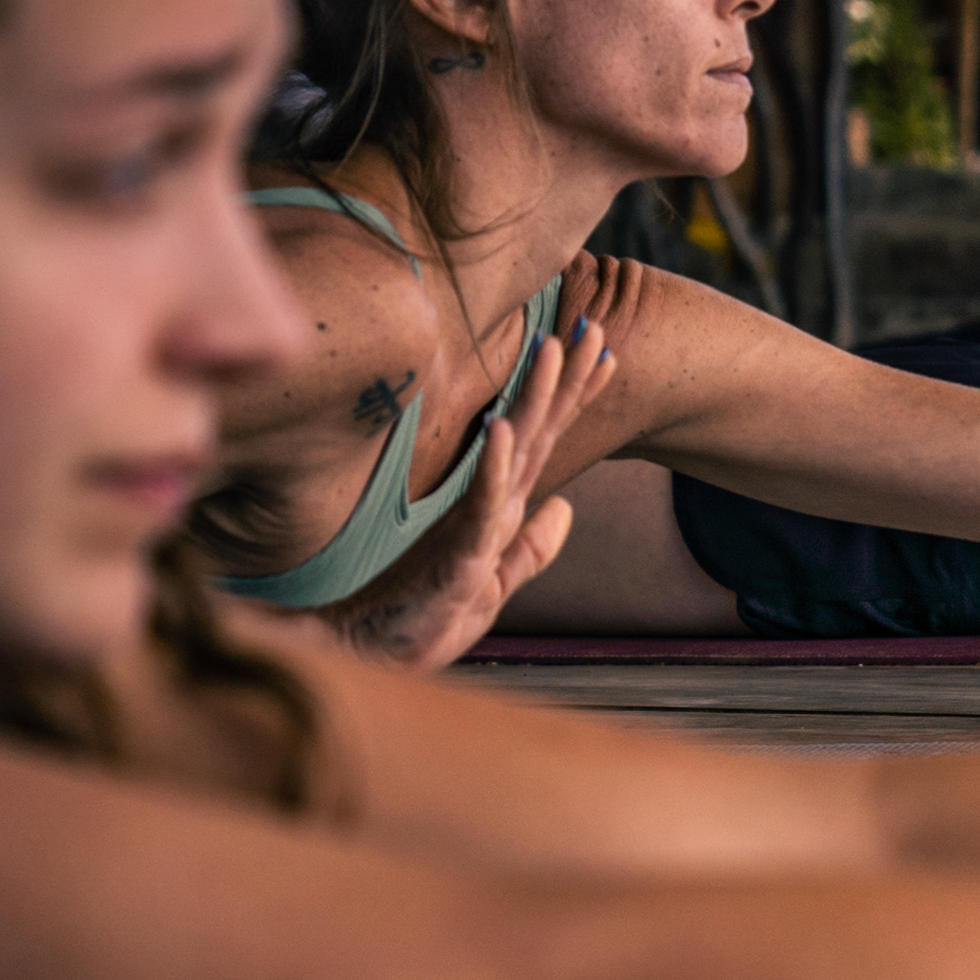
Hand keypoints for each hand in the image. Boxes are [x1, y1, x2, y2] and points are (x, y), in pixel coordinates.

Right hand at [322, 317, 617, 669]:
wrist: (374, 655)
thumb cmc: (425, 619)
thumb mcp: (496, 585)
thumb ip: (531, 548)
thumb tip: (565, 508)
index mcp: (500, 509)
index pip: (545, 442)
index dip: (575, 398)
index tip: (605, 354)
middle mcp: (487, 505)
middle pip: (536, 431)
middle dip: (565, 379)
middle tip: (591, 325)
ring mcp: (471, 523)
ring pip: (512, 451)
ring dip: (534, 398)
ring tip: (553, 349)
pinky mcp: (457, 553)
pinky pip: (480, 501)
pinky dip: (494, 463)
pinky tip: (504, 427)